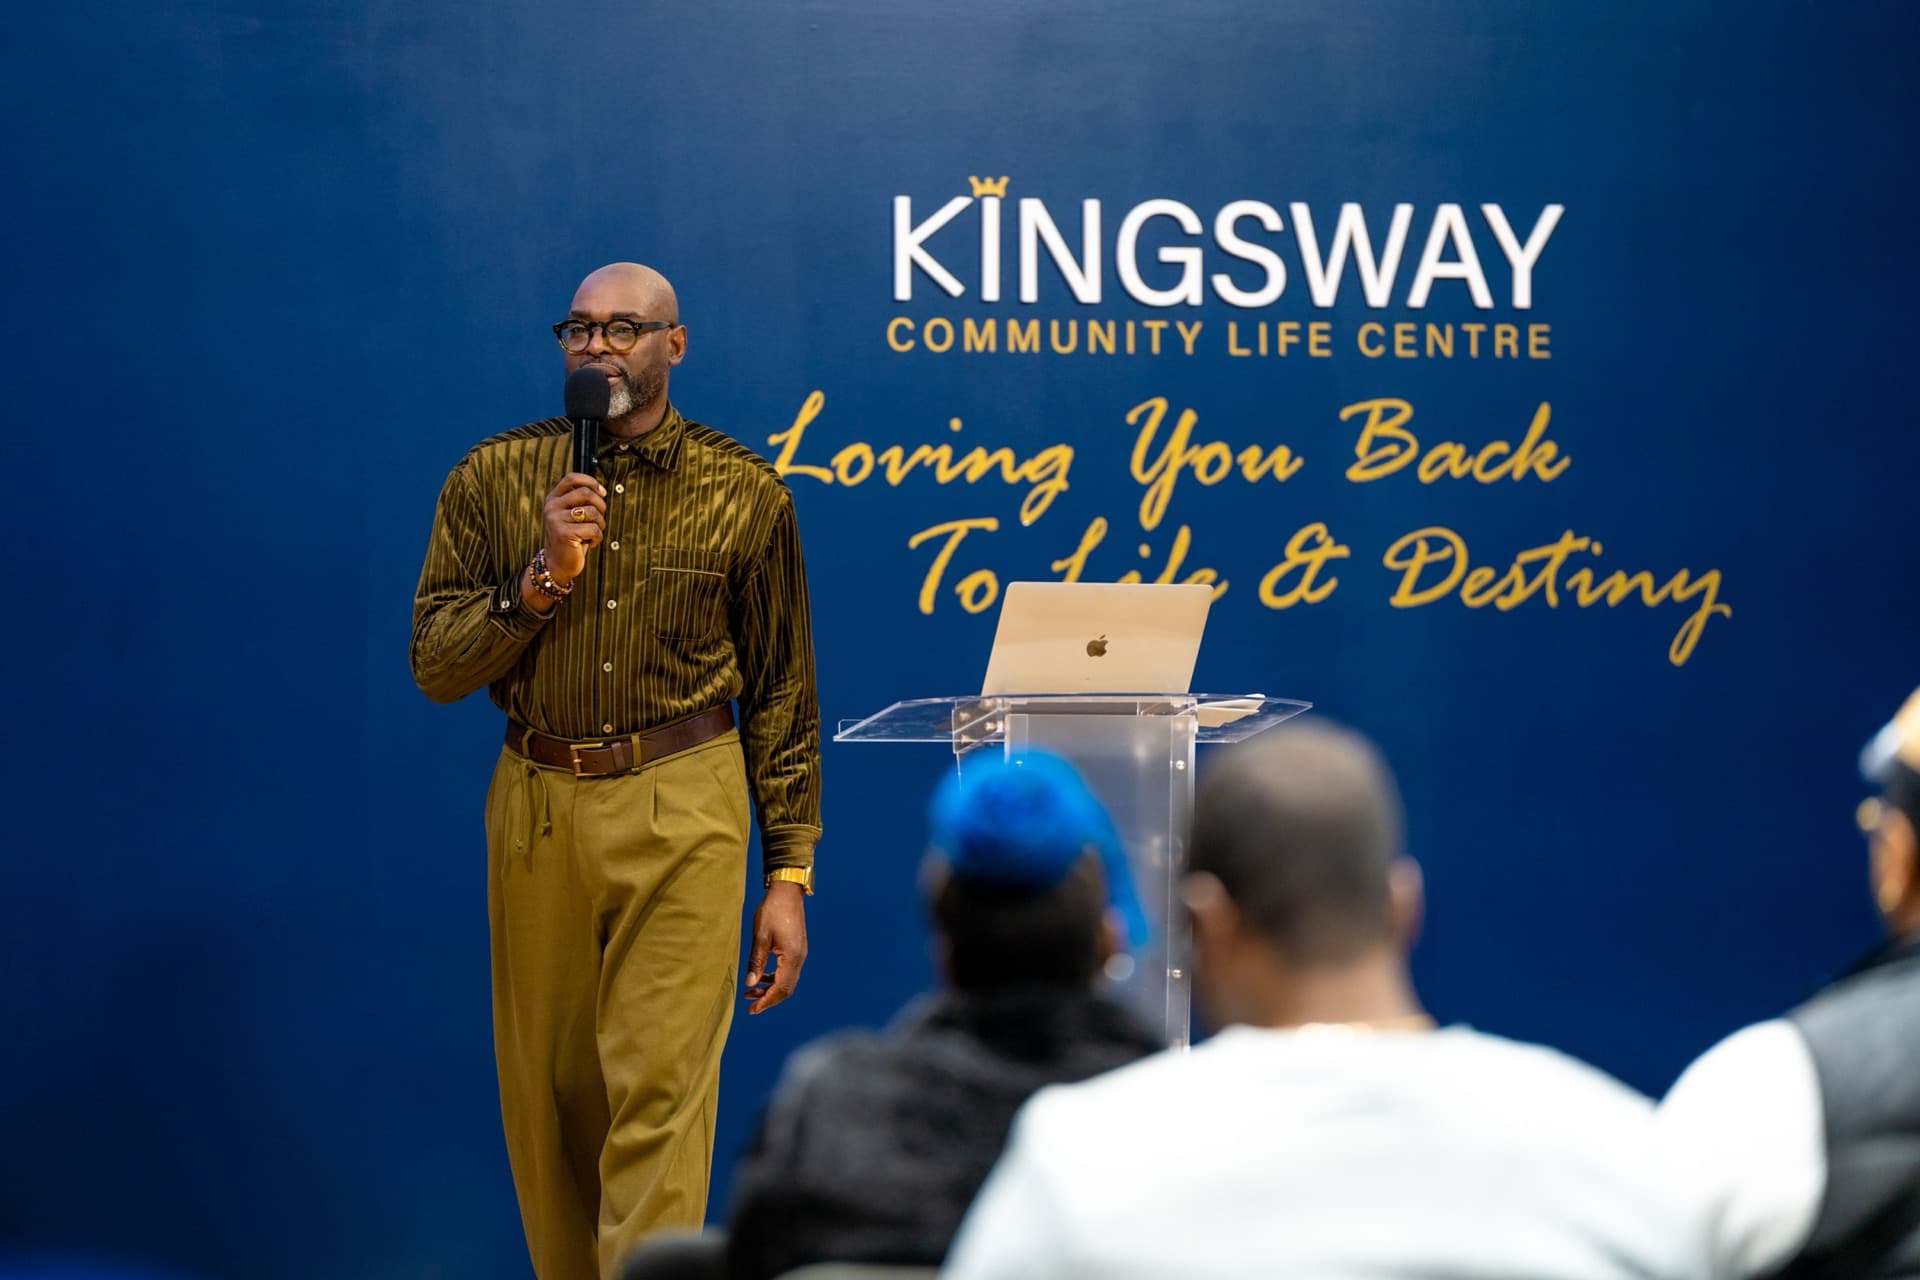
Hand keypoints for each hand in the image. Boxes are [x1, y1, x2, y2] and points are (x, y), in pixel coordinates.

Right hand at [541, 471, 607, 584]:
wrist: (557, 564)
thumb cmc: (570, 538)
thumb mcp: (571, 515)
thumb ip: (580, 501)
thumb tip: (601, 490)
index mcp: (553, 499)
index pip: (571, 478)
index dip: (590, 481)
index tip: (602, 493)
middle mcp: (552, 507)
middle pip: (586, 493)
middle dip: (600, 506)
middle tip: (599, 518)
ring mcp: (556, 520)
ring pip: (592, 512)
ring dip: (600, 524)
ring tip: (593, 533)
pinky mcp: (564, 534)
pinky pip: (594, 529)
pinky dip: (598, 538)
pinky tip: (589, 543)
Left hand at [743, 881, 807, 1014]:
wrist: (787, 892)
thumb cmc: (772, 910)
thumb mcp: (760, 936)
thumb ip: (756, 961)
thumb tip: (750, 983)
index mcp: (792, 957)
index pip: (780, 988)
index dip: (766, 1001)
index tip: (753, 1011)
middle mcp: (799, 958)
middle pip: (786, 988)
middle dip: (768, 998)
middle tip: (750, 1006)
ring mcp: (799, 953)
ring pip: (787, 980)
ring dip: (770, 988)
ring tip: (751, 991)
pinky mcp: (796, 948)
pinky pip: (787, 971)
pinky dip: (775, 978)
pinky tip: (761, 977)